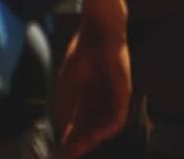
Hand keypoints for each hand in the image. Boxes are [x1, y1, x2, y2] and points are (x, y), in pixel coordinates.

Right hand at [53, 22, 131, 157]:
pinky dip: (108, 129)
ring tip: (82, 147)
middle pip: (91, 128)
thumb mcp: (66, 89)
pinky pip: (118, 117)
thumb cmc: (80, 57)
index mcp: (85, 97)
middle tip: (70, 154)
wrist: (96, 36)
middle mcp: (99, 100)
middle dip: (81, 143)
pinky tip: (97, 135)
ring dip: (94, 139)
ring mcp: (112, 97)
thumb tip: (59, 135)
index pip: (79, 124)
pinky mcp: (123, 93)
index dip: (71, 138)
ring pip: (104, 126)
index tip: (62, 152)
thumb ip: (63, 111)